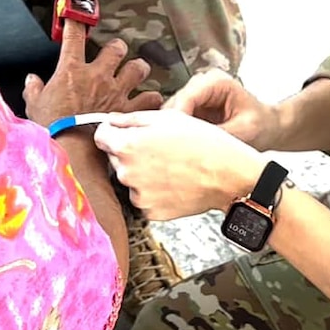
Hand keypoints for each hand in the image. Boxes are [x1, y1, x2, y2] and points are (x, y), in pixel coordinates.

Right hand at [22, 19, 162, 126]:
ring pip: (138, 68)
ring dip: (138, 69)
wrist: (71, 151)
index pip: (74, 36)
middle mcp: (97, 76)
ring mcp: (116, 92)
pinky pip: (150, 98)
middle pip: (117, 48)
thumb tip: (31, 80)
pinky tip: (149, 100)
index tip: (76, 16)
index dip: (76, 22)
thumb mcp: (35, 106)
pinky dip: (151, 98)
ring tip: (136, 72)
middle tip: (115, 52)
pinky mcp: (129, 110)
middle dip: (117, 48)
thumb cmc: (52, 129)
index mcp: (72, 70)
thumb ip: (34, 89)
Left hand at [93, 109, 264, 220]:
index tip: (122, 131)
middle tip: (158, 148)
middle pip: (115, 158)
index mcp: (127, 146)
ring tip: (170, 166)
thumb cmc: (204, 143)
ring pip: (130, 178)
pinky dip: (153, 191)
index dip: (112, 130)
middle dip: (129, 151)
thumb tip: (112, 120)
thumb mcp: (168, 117)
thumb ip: (131, 118)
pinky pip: (143, 197)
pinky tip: (173, 182)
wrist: (229, 175)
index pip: (100, 136)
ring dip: (142, 172)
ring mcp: (138, 195)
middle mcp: (126, 173)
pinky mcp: (150, 211)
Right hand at [164, 69, 279, 149]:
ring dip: (173, 133)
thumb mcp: (245, 131)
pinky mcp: (190, 109)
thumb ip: (219, 135)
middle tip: (175, 153)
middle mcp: (200, 84)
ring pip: (169, 114)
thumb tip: (194, 145)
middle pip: (173, 105)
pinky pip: (174, 123)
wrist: (267, 126)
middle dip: (172, 129)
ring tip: (180, 154)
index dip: (177, 121)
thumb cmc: (261, 124)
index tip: (175, 144)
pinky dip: (176, 136)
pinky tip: (182, 150)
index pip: (185, 98)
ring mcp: (193, 95)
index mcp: (216, 81)